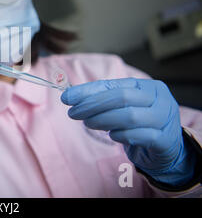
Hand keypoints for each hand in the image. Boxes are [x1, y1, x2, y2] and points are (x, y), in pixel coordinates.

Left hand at [61, 78, 195, 185]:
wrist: (166, 149)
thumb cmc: (140, 123)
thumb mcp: (122, 107)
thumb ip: (101, 98)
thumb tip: (70, 95)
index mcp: (148, 86)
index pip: (113, 84)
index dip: (88, 91)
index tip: (67, 98)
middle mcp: (160, 99)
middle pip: (121, 97)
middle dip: (93, 105)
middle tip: (74, 113)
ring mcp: (165, 119)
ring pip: (129, 116)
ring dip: (103, 120)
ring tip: (88, 123)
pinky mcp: (165, 140)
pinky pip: (138, 136)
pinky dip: (120, 135)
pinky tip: (112, 135)